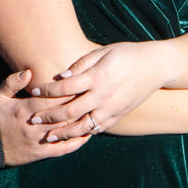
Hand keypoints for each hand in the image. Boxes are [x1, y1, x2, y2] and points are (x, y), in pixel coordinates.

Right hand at [0, 69, 89, 165]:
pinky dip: (77, 142)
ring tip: (95, 112)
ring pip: (65, 131)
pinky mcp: (42, 153)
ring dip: (80, 122)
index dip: (67, 91)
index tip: (80, 82)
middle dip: (78, 105)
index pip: (52, 99)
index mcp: (26, 109)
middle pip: (62, 114)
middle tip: (93, 95)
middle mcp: (35, 126)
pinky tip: (87, 134)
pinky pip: (63, 149)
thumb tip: (27, 71)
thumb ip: (11, 82)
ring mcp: (39, 141)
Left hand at [26, 42, 174, 137]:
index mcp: (97, 77)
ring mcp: (111, 108)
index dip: (46, 90)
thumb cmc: (127, 54)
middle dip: (48, 116)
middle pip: (69, 111)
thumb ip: (81, 65)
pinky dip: (82, 134)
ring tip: (48, 135)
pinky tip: (71, 135)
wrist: (155, 66)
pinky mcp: (118, 116)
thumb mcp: (103, 51)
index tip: (33, 90)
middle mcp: (103, 96)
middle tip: (32, 119)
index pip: (65, 88)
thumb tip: (61, 77)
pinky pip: (97, 129)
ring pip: (82, 127)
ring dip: (62, 133)